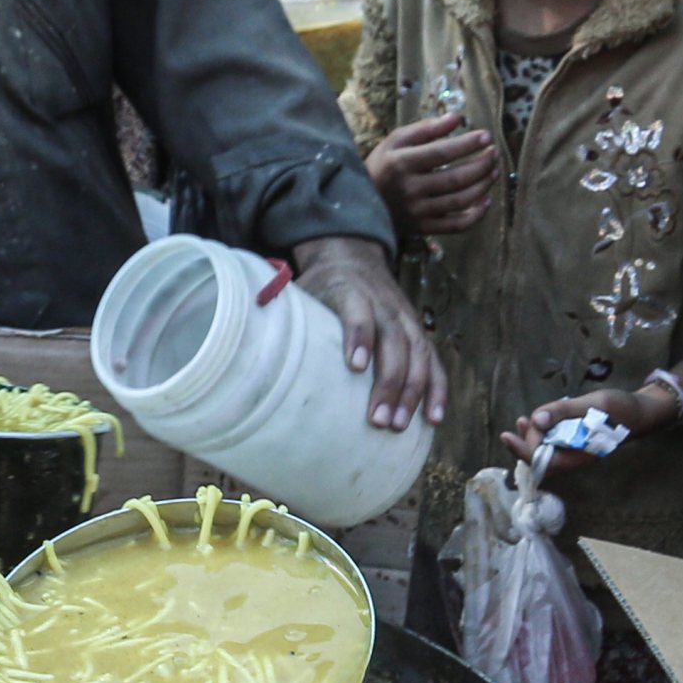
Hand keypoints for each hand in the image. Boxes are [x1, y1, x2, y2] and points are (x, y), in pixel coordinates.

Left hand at [294, 234, 441, 427]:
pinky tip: (434, 419)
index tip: (355, 366)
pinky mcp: (418, 334)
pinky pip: (435, 363)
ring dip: (412, 394)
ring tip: (398, 426)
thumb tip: (246, 355)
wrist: (351, 255)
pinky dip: (437, 391)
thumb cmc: (321, 285)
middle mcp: (384, 305)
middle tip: (378, 420)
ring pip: (418, 356)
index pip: (358, 311)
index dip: (359, 335)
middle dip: (388, 383)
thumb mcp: (302, 291)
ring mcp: (405, 320)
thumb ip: (286, 318)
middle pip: (394, 343)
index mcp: (351, 291)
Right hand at [367, 113, 499, 239]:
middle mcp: (410, 189)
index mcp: (402, 163)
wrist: (361, 203)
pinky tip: (486, 200)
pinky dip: (476, 215)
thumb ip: (426, 128)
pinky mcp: (423, 228)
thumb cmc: (383, 165)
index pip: (442, 152)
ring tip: (494, 172)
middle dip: (481, 165)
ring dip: (483, 185)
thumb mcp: (396, 141)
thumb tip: (457, 118)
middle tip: (495, 154)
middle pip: (456, 178)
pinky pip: (456, 226)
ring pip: (460, 201)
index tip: (486, 137)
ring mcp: (417, 212)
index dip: (467, 144)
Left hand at [506, 381, 670, 472]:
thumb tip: (536, 418)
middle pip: (540, 457)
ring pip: (546, 450)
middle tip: (522, 420)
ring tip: (523, 421)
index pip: (541, 460)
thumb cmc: (621, 410)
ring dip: (532, 437)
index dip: (522, 450)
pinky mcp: (576, 442)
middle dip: (526, 441)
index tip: (508, 435)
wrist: (642, 412)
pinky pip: (554, 442)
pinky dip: (543, 431)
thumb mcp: (593, 405)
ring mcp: (575, 450)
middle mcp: (573, 457)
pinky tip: (539, 419)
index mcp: (577, 455)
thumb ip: (564, 411)